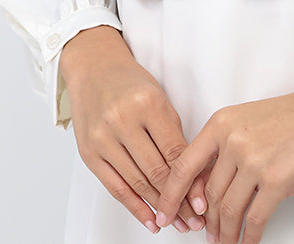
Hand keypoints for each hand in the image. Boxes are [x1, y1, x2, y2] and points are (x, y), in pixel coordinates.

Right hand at [60, 26, 205, 233]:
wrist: (94, 70)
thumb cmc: (131, 83)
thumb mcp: (159, 98)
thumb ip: (173, 133)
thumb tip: (193, 173)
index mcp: (148, 103)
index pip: (175, 151)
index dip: (191, 180)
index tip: (205, 200)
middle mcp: (123, 121)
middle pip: (156, 171)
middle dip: (179, 200)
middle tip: (195, 220)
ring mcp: (103, 138)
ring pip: (137, 182)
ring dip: (160, 208)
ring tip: (178, 223)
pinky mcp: (88, 153)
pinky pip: (114, 187)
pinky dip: (134, 206)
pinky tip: (150, 219)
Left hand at [155, 71, 293, 242]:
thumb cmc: (291, 117)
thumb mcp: (247, 122)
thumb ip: (222, 148)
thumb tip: (202, 187)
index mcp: (222, 123)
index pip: (183, 166)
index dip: (170, 196)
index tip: (164, 214)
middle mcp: (234, 140)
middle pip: (207, 194)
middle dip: (204, 220)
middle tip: (204, 232)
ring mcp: (254, 161)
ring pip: (227, 210)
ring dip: (224, 233)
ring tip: (223, 242)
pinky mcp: (276, 181)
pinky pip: (254, 220)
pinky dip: (248, 238)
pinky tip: (247, 243)